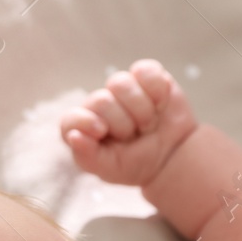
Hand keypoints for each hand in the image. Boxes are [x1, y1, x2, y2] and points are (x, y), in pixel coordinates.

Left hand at [60, 59, 196, 186]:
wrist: (171, 155)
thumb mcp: (111, 169)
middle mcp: (98, 104)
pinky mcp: (144, 75)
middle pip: (102, 101)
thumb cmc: (135, 163)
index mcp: (83, 128)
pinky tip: (159, 105)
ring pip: (121, 84)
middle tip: (134, 135)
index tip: (101, 131)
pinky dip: (157, 92)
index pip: (71, 119)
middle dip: (124, 124)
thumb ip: (88, 157)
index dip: (84, 122)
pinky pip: (145, 71)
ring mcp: (121, 87)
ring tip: (147, 124)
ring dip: (141, 111)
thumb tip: (74, 136)